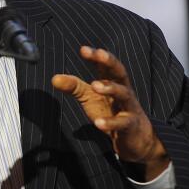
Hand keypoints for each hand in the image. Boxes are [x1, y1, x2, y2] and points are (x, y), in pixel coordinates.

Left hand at [52, 46, 169, 181]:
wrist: (134, 138)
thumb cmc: (110, 111)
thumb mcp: (90, 97)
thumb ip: (74, 87)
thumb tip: (54, 78)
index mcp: (113, 82)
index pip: (106, 65)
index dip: (96, 56)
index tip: (83, 50)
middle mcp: (123, 90)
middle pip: (119, 72)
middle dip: (110, 61)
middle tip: (98, 53)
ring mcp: (129, 107)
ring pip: (124, 93)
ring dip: (110, 88)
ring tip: (95, 85)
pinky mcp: (130, 125)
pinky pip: (122, 123)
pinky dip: (110, 123)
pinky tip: (98, 123)